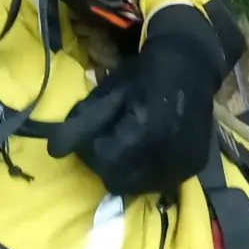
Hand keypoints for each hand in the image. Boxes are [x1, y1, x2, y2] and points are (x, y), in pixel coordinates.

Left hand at [55, 6, 219, 196]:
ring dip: (129, 171)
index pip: (103, 162)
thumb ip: (82, 123)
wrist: (190, 62)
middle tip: (113, 137)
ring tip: (132, 142)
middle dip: (108, 164)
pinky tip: (151, 147)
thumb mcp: (109, 90)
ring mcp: (186, 164)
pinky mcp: (196, 167)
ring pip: (141, 187)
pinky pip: (162, 182)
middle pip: (120, 181)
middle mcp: (169, 153)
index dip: (92, 149)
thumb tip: (53, 152)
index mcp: (145, 130)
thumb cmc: (144, 73)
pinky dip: (150, 170)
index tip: (96, 132)